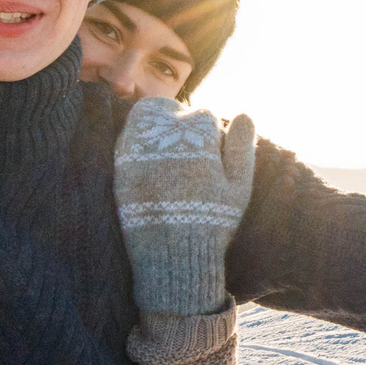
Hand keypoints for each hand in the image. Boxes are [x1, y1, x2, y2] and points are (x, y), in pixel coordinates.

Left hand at [115, 98, 255, 316]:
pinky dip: (138, 141)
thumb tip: (244, 114)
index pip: (203, 116)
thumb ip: (241, 146)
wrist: (172, 253)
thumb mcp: (238, 186)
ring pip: (145, 116)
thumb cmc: (211, 221)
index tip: (209, 154)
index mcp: (198, 133)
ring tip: (165, 148)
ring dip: (156, 124)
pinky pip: (127, 137)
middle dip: (179, 123)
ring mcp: (139, 146)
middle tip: (184, 148)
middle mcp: (165, 132)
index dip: (208, 134)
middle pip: (171, 110)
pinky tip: (149, 162)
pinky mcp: (120, 163)